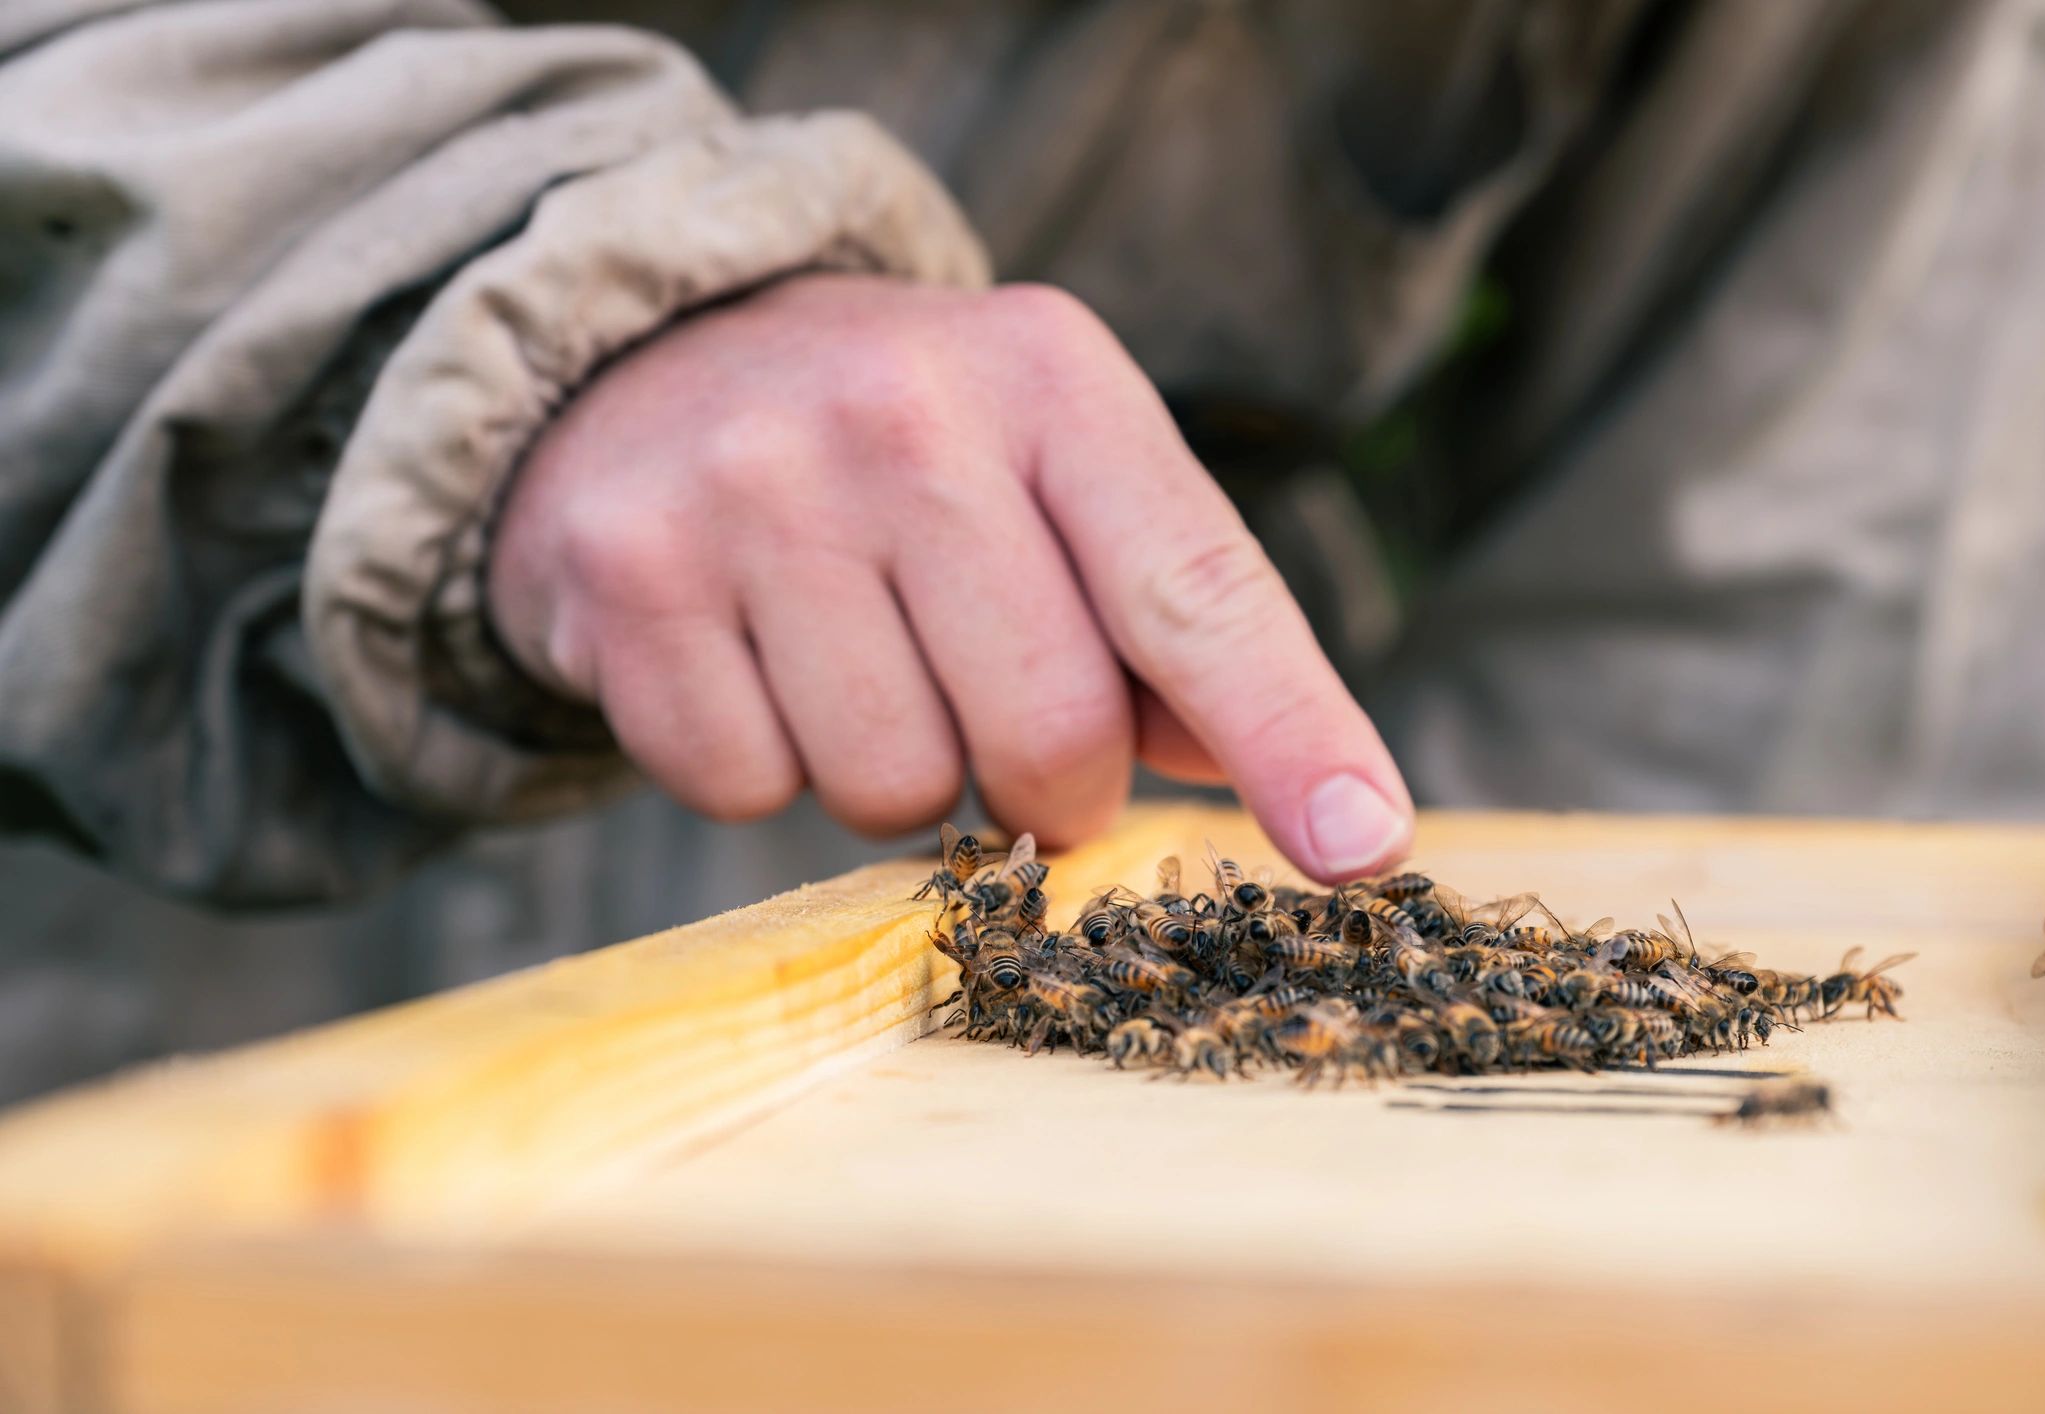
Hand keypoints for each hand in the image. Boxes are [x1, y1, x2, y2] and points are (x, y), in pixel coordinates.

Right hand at [488, 273, 1412, 879]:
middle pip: (1050, 737)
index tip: (1363, 846)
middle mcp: (902, 415)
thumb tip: (1314, 796)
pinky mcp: (629, 577)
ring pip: (895, 791)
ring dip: (901, 776)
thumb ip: (1180, 617)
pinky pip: (747, 790)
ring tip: (859, 656)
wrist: (650, 358)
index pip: (1197, 591)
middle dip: (1051, 788)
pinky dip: (765, 764)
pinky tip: (754, 658)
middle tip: (1006, 722)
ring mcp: (753, 490)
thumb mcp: (1059, 469)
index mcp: (1051, 380)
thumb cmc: (908, 450)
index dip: (1290, 735)